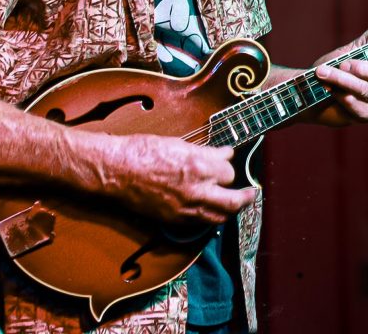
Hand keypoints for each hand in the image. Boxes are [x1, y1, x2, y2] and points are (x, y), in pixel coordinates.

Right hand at [90, 133, 255, 224]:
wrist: (117, 170)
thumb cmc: (143, 150)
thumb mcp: (178, 143)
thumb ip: (201, 152)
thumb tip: (218, 155)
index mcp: (198, 163)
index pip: (228, 168)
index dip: (228, 161)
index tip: (228, 157)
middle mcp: (196, 187)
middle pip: (232, 197)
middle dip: (243, 194)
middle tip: (251, 192)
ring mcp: (186, 206)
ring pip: (220, 215)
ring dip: (231, 210)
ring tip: (238, 205)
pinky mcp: (174, 218)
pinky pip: (201, 223)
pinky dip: (211, 218)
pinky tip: (214, 213)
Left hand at [313, 16, 367, 124]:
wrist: (316, 87)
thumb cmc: (341, 64)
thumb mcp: (356, 46)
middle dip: (366, 69)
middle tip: (346, 62)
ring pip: (366, 90)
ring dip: (343, 79)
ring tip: (324, 71)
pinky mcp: (365, 115)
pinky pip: (358, 107)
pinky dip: (342, 96)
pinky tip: (330, 88)